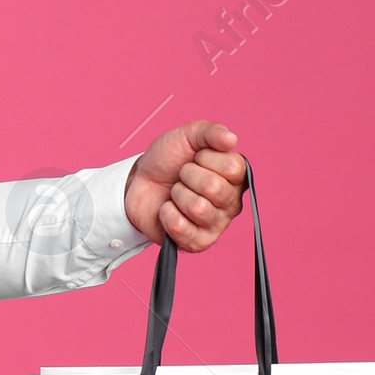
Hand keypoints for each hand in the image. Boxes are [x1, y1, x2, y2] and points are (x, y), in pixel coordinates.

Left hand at [123, 119, 245, 250]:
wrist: (138, 182)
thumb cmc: (168, 161)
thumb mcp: (187, 136)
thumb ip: (211, 132)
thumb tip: (231, 139)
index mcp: (235, 176)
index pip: (232, 167)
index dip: (206, 158)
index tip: (195, 157)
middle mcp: (231, 202)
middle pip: (215, 188)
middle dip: (188, 176)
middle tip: (181, 177)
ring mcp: (216, 224)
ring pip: (198, 208)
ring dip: (177, 195)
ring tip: (174, 193)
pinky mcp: (198, 243)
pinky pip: (182, 228)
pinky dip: (167, 214)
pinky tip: (168, 210)